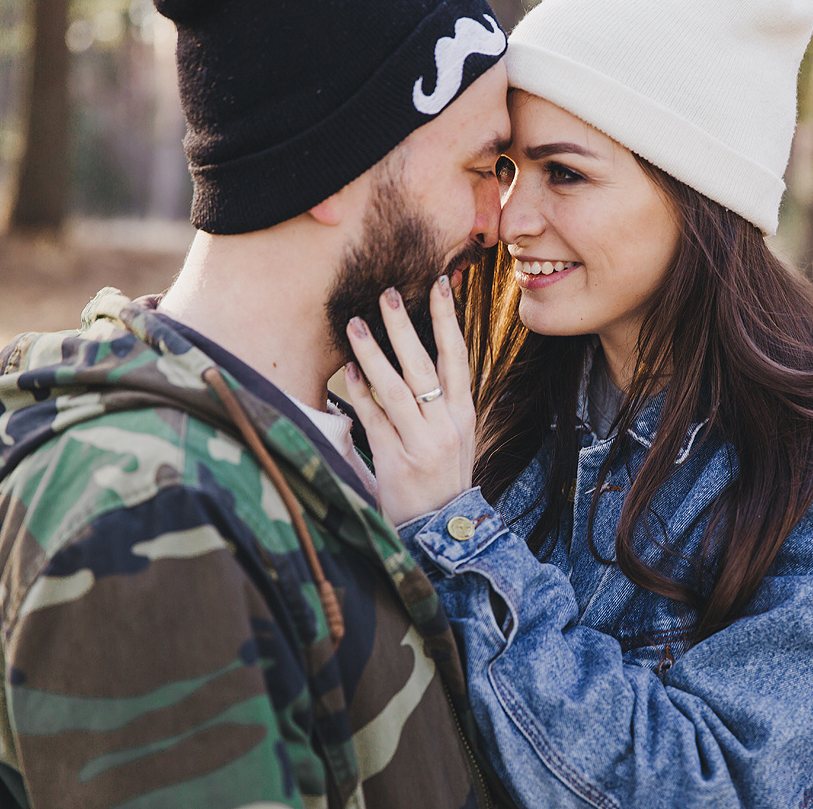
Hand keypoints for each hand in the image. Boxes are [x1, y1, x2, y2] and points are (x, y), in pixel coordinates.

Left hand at [344, 277, 474, 525]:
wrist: (445, 527)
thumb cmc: (444, 477)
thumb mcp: (456, 436)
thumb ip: (441, 402)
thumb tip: (421, 361)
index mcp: (464, 413)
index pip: (457, 356)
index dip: (448, 320)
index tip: (440, 286)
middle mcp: (447, 424)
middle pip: (425, 365)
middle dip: (405, 326)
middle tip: (388, 293)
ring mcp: (423, 443)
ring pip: (396, 388)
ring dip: (374, 353)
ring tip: (355, 324)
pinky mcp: (398, 461)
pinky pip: (375, 419)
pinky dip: (361, 394)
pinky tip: (349, 371)